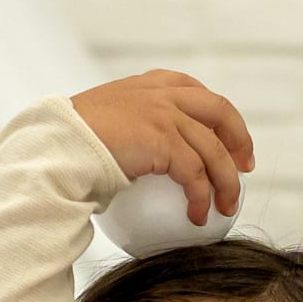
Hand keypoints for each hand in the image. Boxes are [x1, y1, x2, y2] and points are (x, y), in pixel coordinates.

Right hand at [70, 69, 254, 225]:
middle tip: (245, 169)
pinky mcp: (163, 140)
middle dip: (239, 139)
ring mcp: (164, 113)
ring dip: (226, 182)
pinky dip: (201, 198)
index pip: (196, 92)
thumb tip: (141, 160)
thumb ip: (130, 130)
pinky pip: (195, 174)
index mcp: (149, 84)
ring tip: (226, 208)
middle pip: (220, 111)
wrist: (58, 147)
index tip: (230, 142)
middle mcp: (162, 93)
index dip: (221, 118)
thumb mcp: (105, 126)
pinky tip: (198, 216)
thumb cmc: (71, 146)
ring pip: (213, 149)